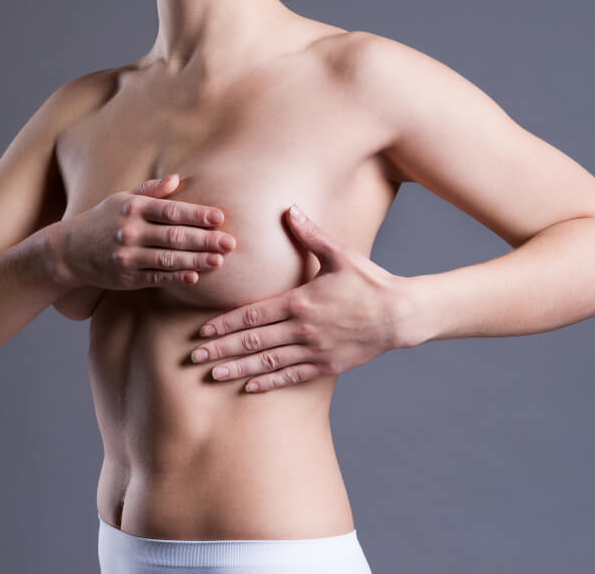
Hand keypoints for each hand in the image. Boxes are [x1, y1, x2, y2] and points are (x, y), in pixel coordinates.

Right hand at [53, 174, 236, 290]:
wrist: (69, 251)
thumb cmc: (102, 221)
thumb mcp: (121, 199)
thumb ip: (150, 190)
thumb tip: (177, 179)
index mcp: (133, 208)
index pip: (172, 211)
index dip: (197, 215)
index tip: (220, 218)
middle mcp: (130, 232)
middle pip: (174, 236)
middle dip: (204, 240)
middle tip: (230, 242)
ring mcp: (128, 256)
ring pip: (168, 259)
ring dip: (195, 260)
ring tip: (219, 260)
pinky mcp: (127, 277)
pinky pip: (156, 278)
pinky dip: (176, 278)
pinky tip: (195, 276)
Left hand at [189, 204, 405, 392]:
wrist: (400, 315)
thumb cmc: (369, 282)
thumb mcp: (339, 254)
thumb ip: (310, 234)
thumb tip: (289, 209)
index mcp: (299, 301)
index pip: (252, 315)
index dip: (225, 324)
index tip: (202, 330)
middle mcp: (302, 329)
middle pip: (252, 342)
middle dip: (221, 349)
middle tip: (194, 356)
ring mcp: (313, 350)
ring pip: (267, 363)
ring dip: (237, 369)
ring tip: (212, 374)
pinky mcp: (326, 366)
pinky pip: (290, 377)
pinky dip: (267, 382)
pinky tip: (248, 385)